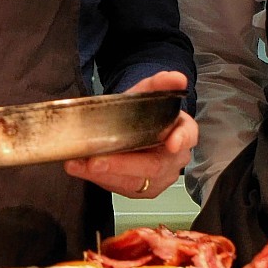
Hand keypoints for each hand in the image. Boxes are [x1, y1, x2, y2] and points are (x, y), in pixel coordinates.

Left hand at [63, 70, 198, 198]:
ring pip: (133, 181)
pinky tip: (80, 168)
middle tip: (97, 161)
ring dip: (103, 173)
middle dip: (123, 164)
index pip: (187, 136)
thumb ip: (159, 84)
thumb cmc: (143, 112)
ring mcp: (159, 178)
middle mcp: (174, 159)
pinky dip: (98, 179)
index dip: (180, 140)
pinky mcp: (141, 189)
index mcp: (183, 132)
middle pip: (153, 165)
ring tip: (80, 164)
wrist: (133, 127)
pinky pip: (120, 187)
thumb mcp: (147, 93)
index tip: (171, 142)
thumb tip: (176, 77)